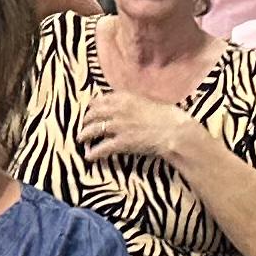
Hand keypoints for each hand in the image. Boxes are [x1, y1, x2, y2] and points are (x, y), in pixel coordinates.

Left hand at [74, 92, 198, 169]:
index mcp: (125, 97)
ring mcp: (118, 126)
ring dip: (84, 135)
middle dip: (85, 120)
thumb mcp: (148, 101)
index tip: (90, 110)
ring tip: (80, 140)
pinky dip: (93, 153)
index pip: (100, 99)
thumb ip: (133, 102)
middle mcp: (118, 110)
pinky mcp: (121, 143)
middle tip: (83, 125)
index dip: (93, 106)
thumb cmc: (168, 116)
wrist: (175, 131)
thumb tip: (126, 105)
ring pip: (93, 130)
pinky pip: (102, 148)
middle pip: (93, 114)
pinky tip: (89, 157)